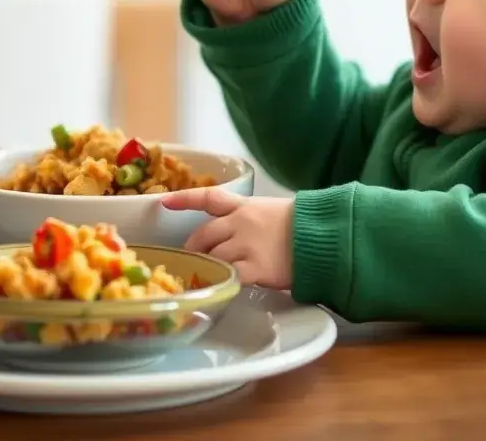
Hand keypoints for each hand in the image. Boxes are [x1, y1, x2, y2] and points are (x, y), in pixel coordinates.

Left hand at [163, 188, 294, 289]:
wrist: (321, 236)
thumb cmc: (301, 224)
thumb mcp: (269, 211)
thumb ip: (246, 219)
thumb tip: (230, 232)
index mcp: (244, 206)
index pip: (209, 198)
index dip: (184, 199)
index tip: (164, 201)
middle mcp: (240, 223)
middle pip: (203, 235)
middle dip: (195, 248)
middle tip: (192, 258)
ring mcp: (246, 245)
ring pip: (213, 257)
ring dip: (208, 267)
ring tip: (208, 275)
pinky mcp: (256, 268)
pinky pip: (231, 275)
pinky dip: (225, 281)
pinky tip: (226, 286)